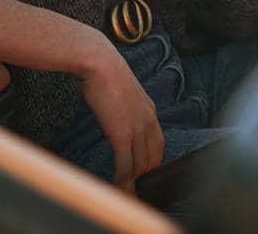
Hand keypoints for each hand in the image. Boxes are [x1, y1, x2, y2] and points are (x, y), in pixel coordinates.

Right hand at [77, 34, 164, 189]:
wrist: (100, 62)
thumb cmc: (104, 70)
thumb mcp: (121, 90)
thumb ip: (123, 106)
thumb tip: (114, 114)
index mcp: (149, 110)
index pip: (157, 144)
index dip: (152, 161)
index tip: (145, 173)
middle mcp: (148, 121)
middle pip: (152, 158)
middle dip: (145, 178)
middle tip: (136, 192)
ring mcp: (137, 129)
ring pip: (140, 165)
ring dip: (134, 183)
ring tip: (127, 196)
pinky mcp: (122, 134)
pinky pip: (125, 165)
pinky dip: (122, 179)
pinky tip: (117, 187)